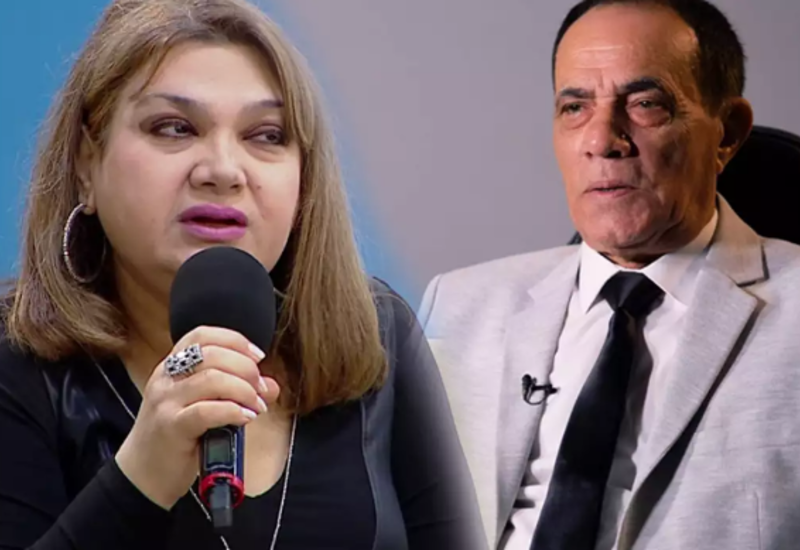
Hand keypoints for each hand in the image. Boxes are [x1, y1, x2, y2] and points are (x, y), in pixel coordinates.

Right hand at [115, 327, 280, 508]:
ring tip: (256, 406)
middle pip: (213, 354)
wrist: (142, 475)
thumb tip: (271, 385)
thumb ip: (235, 392)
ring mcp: (166, 402)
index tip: (257, 357)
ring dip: (244, 390)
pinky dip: (233, 411)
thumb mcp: (204, 407)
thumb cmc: (176, 438)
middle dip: (246, 368)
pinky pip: (207, 410)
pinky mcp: (171, 427)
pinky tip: (245, 418)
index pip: (203, 335)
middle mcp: (166, 378)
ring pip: (212, 379)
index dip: (235, 340)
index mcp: (172, 366)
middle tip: (260, 389)